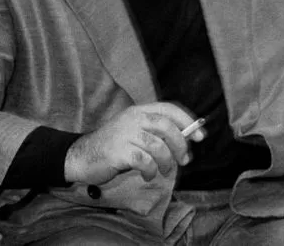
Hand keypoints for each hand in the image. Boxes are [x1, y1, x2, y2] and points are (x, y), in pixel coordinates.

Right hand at [63, 102, 204, 185]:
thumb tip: (188, 139)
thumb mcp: (134, 133)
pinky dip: (151, 171)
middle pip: (166, 126)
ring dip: (167, 162)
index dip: (187, 121)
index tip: (200, 136)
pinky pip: (145, 161)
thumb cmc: (113, 147)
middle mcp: (132, 118)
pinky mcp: (118, 151)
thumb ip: (156, 133)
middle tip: (183, 160)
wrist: (82, 156)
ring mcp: (124, 134)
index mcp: (137, 111)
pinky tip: (147, 175)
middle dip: (180, 145)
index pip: (168, 108)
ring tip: (163, 171)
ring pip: (158, 146)